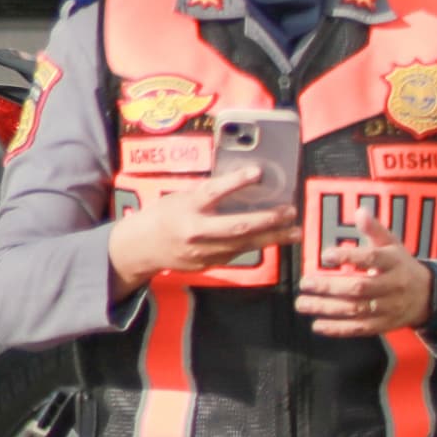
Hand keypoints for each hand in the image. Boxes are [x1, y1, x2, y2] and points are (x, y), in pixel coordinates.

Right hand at [104, 166, 296, 294]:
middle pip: (238, 225)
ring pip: (245, 243)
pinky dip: (256, 244)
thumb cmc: (162, 216)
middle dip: (268, 219)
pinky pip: (237, 252)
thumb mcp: (180, 198)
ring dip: (273, 237)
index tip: (258, 172)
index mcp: (186, 207)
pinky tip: (272, 239)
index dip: (236, 181)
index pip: (213, 192)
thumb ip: (206, 195)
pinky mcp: (209, 263)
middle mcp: (196, 230)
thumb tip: (240, 185)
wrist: (142, 248)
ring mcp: (204, 250)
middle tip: (290, 211)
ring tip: (295, 231)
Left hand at [299, 226, 435, 337]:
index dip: (349, 257)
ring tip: (302, 304)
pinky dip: (338, 329)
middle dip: (330, 287)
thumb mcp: (391, 244)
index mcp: (394, 262)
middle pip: (360, 288)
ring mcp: (389, 308)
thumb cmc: (400, 265)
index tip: (325, 255)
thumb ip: (373, 229)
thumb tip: (359, 210)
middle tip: (304, 284)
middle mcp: (393, 286)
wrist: (428, 296)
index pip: (372, 259)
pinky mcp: (384, 325)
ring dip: (327, 308)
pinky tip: (317, 325)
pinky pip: (360, 329)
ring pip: (357, 310)